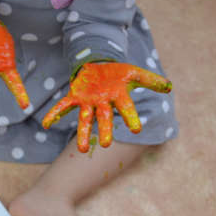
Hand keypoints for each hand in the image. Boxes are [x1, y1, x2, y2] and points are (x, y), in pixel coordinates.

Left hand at [42, 62, 171, 152]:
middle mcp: (103, 104)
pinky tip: (45, 124)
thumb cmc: (117, 73)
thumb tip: (169, 87)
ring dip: (83, 133)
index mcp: (118, 98)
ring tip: (82, 150)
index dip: (130, 118)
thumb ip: (150, 80)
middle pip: (105, 119)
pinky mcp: (74, 97)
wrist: (98, 66)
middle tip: (105, 144)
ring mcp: (88, 103)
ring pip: (85, 119)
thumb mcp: (134, 73)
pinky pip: (63, 107)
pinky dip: (54, 115)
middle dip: (105, 131)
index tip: (135, 129)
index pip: (126, 109)